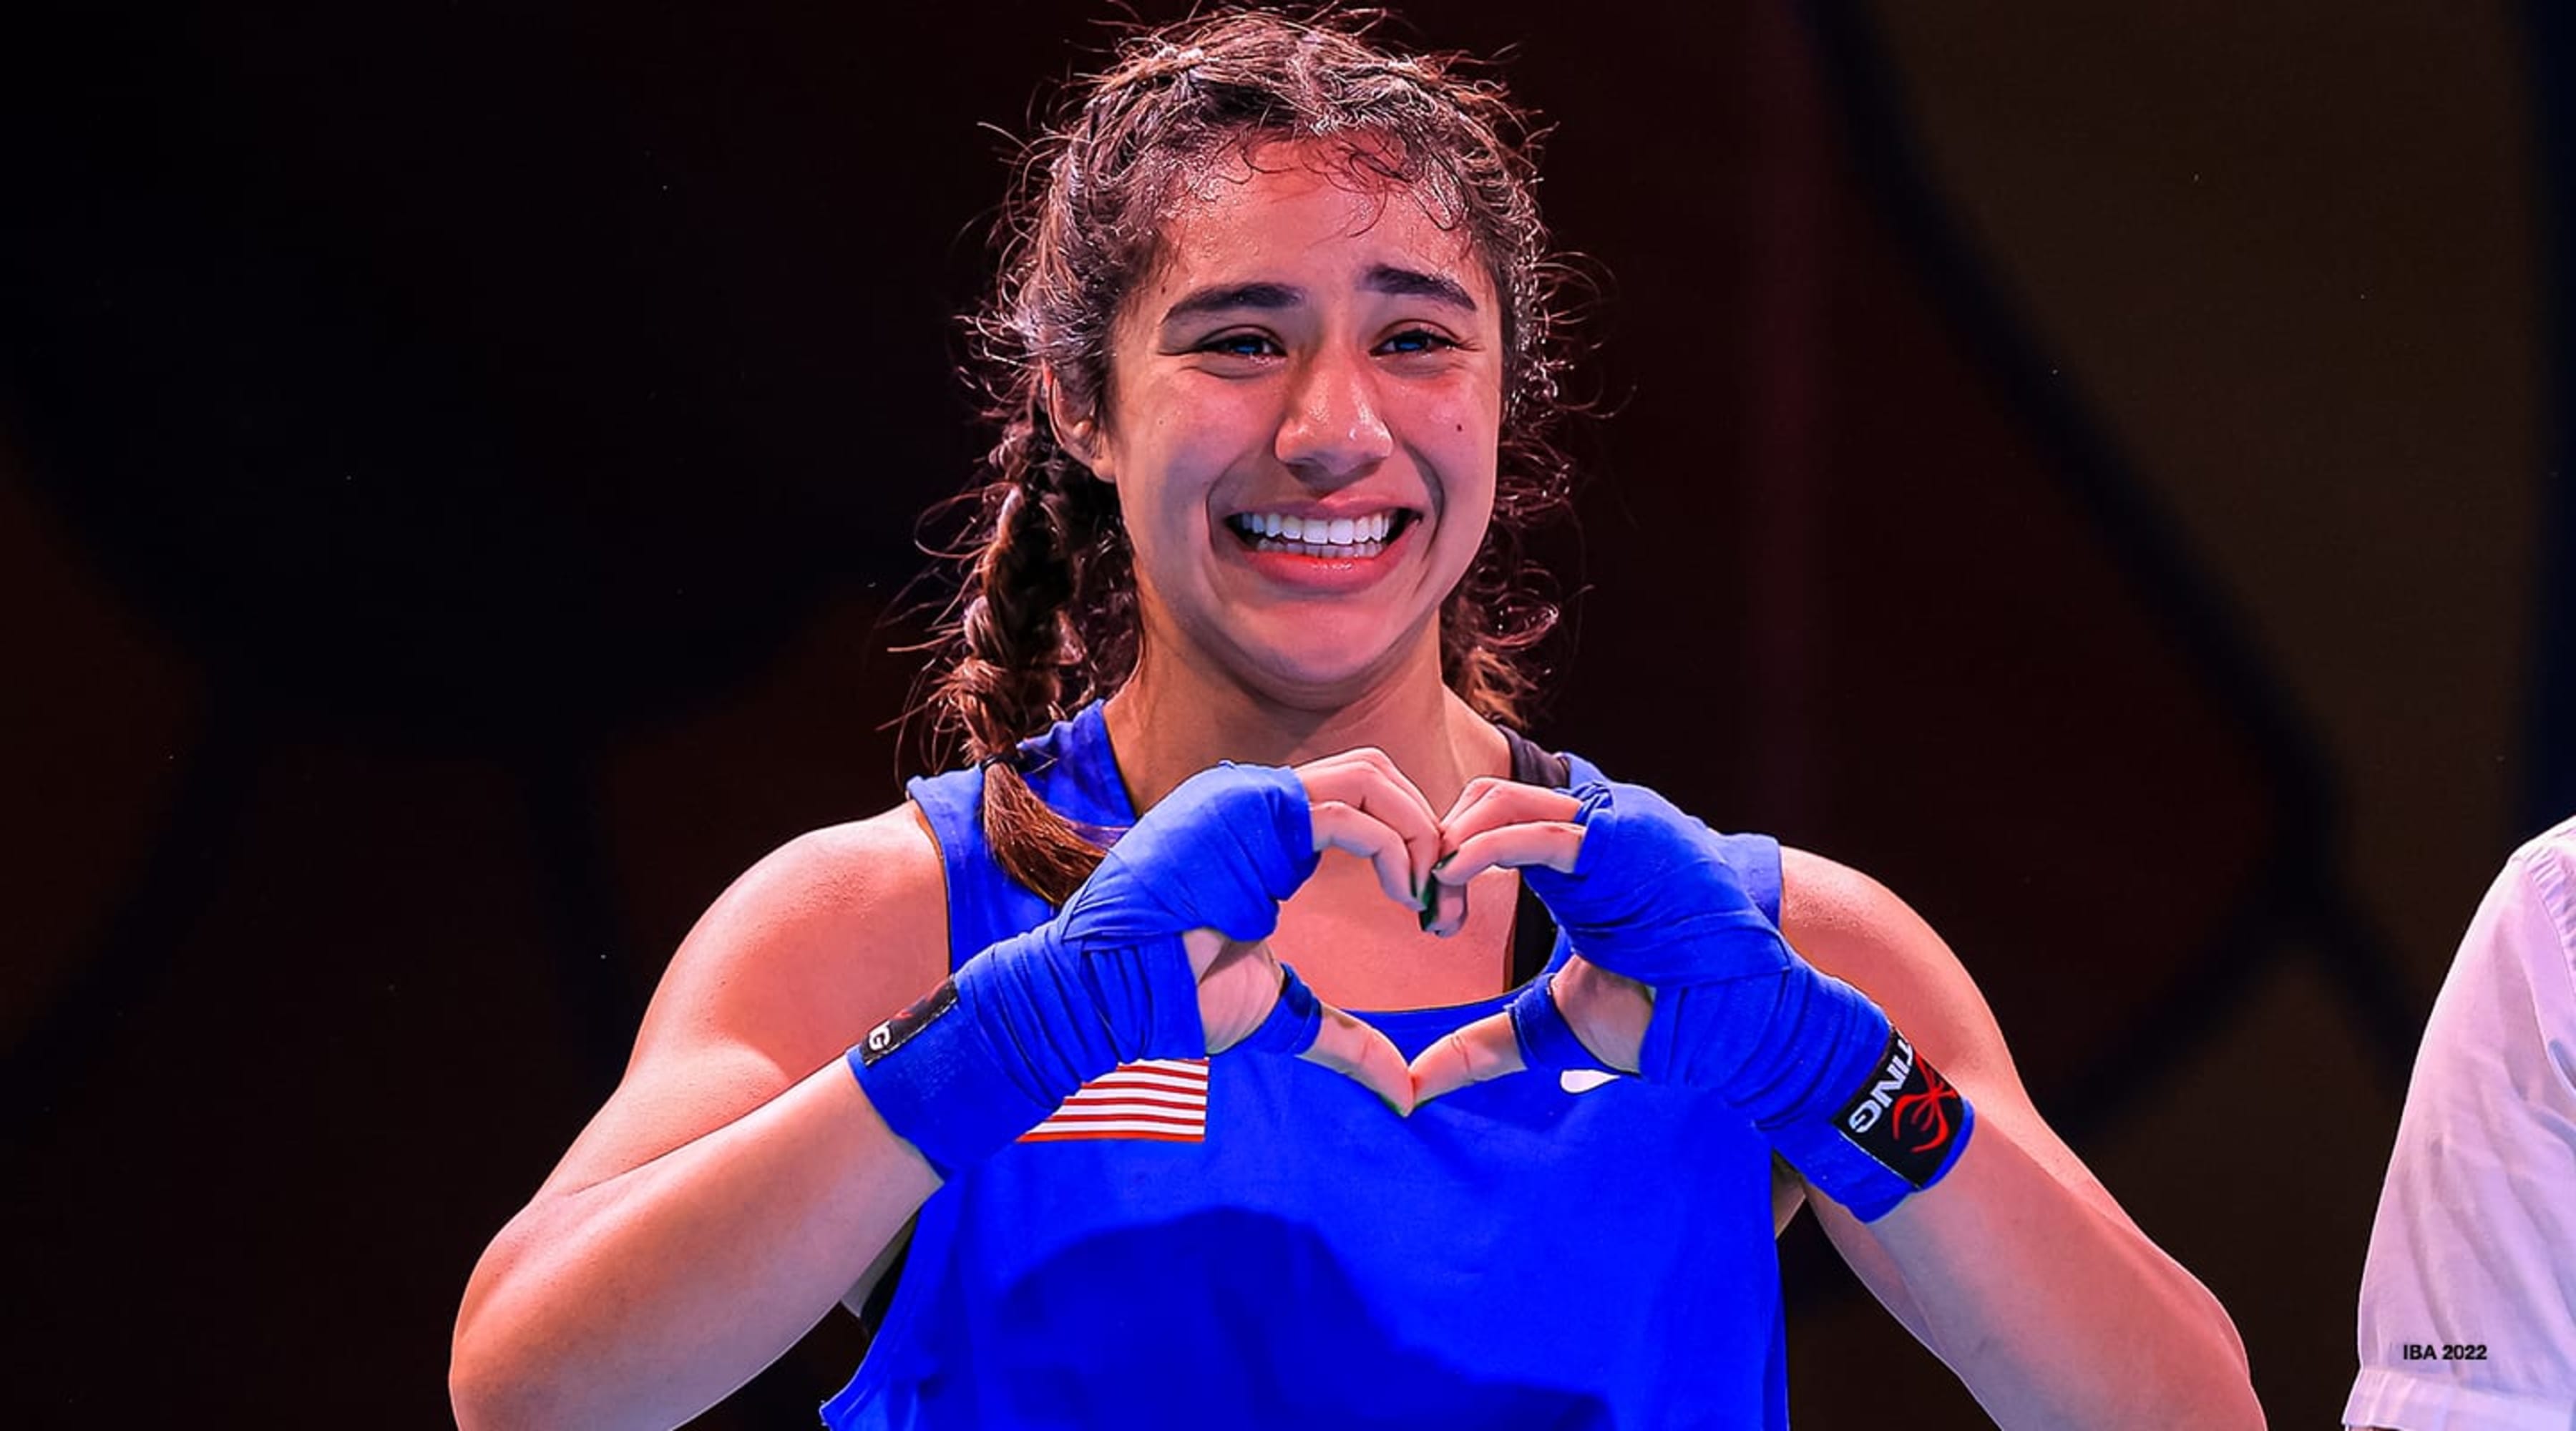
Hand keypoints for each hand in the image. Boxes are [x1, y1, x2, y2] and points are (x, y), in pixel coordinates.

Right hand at [1183, 746, 1446, 1110]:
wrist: (1106, 995)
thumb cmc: (1175, 998)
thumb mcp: (1281, 1011)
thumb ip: (1343, 1036)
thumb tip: (1402, 1092)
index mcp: (1263, 832)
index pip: (1360, 801)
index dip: (1410, 846)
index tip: (1430, 912)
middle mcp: (1257, 801)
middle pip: (1375, 773)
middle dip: (1427, 829)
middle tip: (1441, 901)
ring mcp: (1249, 798)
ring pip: (1370, 777)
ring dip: (1418, 833)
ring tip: (1424, 897)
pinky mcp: (1248, 810)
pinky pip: (1347, 811)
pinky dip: (1392, 847)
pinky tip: (1400, 895)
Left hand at [1404, 776, 1969, 1221]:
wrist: (1737, 1029)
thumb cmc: (1659, 1021)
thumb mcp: (1551, 1023)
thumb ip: (1482, 1044)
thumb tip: (1412, 1086)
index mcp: (1576, 860)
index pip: (1488, 822)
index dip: (1446, 859)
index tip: (1428, 919)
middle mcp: (1593, 829)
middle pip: (1483, 799)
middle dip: (1438, 844)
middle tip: (1422, 905)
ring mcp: (1614, 827)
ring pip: (1504, 800)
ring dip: (1454, 842)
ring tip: (1436, 898)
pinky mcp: (1629, 841)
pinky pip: (1542, 830)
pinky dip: (1487, 848)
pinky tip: (1456, 880)